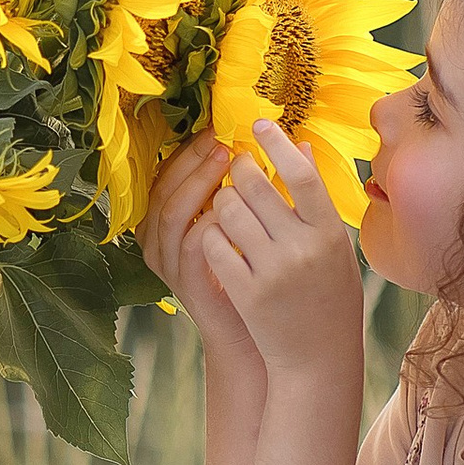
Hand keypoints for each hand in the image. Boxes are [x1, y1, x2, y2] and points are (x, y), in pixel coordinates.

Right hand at [143, 131, 261, 383]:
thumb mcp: (259, 224)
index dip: (192, 151)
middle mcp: (162, 241)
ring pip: (172, 213)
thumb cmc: (261, 276)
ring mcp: (172, 264)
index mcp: (172, 222)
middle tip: (221, 140)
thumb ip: (266, 185)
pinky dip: (209, 220)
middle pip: (164, 188)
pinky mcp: (188, 283)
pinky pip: (191, 244)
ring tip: (225, 161)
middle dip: (193, 161)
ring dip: (198, 183)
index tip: (220, 129)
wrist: (258, 335)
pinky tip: (230, 205)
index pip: (170, 174)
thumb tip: (300, 140)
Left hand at [194, 123, 364, 379]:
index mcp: (330, 233)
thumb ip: (317, 201)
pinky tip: (218, 235)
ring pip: (228, 210)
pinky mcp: (245, 291)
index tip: (259, 123)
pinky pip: (213, 243)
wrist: (317, 358)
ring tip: (227, 204)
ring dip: (221, 199)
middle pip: (257, 185)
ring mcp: (272, 271)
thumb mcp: (335, 248)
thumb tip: (301, 146)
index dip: (277, 143)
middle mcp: (303, 248)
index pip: (302, 175)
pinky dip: (211, 233)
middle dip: (238, 168)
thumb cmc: (329, 298)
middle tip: (234, 164)